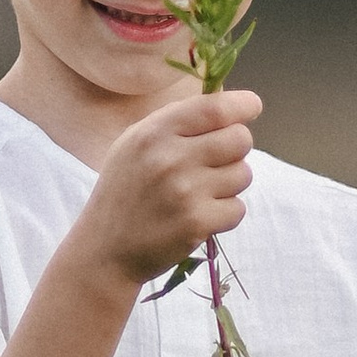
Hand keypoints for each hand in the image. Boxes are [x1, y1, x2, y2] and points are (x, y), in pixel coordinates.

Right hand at [77, 86, 262, 287]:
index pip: (214, 108)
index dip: (242, 105)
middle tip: (216, 163)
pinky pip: (238, 208)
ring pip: (243, 174)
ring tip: (201, 193)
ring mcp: (186, 192)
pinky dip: (225, 214)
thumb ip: (175, 123)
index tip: (251, 107)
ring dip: (230, 184)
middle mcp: (171, 158)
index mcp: (154, 132)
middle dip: (236, 149)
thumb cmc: (125, 192)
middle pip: (240, 139)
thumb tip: (225, 106)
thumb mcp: (134, 145)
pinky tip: (200, 216)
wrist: (105, 250)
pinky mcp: (198, 223)